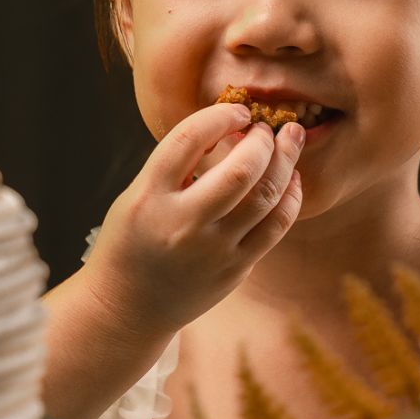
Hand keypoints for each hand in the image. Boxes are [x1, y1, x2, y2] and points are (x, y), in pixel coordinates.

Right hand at [83, 103, 304, 336]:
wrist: (126, 308)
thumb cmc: (134, 240)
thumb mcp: (138, 195)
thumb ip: (177, 166)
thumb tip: (230, 128)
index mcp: (150, 197)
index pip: (188, 140)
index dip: (219, 116)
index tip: (236, 111)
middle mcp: (182, 224)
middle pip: (241, 170)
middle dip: (264, 140)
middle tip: (268, 127)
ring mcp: (212, 250)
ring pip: (266, 196)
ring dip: (286, 161)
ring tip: (292, 140)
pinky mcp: (235, 269)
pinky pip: (276, 226)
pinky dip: (290, 197)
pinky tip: (292, 179)